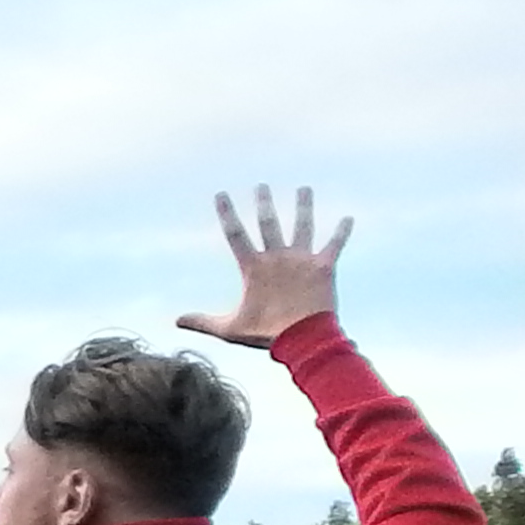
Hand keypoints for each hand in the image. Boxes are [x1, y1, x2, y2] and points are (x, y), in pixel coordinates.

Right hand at [180, 185, 351, 351]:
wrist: (305, 339)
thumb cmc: (266, 334)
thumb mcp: (229, 329)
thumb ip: (202, 321)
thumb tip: (176, 321)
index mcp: (254, 268)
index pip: (235, 234)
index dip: (227, 213)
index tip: (222, 194)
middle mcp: (278, 257)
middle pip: (269, 223)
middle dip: (264, 203)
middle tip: (262, 186)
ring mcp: (303, 260)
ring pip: (303, 226)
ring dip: (303, 207)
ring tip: (305, 189)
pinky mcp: (324, 268)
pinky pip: (335, 245)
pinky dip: (342, 232)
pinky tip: (348, 219)